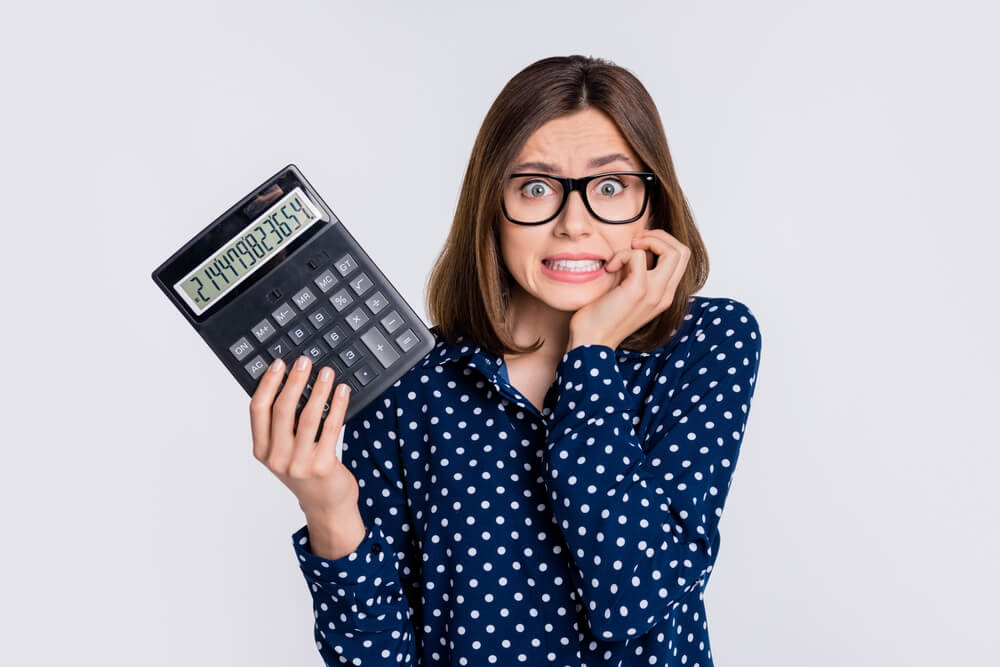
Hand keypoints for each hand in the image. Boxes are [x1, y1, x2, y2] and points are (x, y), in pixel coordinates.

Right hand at [249, 355, 358, 518]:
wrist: (326, 505)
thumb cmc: (306, 472)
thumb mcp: (285, 451)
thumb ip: (282, 425)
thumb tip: (292, 383)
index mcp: (263, 450)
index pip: (258, 410)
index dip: (268, 383)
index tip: (279, 364)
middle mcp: (277, 458)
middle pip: (281, 410)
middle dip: (294, 381)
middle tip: (304, 361)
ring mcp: (299, 463)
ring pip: (307, 417)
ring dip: (318, 390)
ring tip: (326, 372)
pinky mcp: (323, 466)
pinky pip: (331, 428)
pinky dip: (337, 405)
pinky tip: (342, 391)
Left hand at [567, 228, 690, 351]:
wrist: (590, 342)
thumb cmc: (602, 318)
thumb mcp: (627, 292)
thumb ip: (637, 274)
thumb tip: (635, 249)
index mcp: (664, 294)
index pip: (681, 258)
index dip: (662, 243)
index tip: (638, 246)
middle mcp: (665, 294)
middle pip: (683, 251)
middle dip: (659, 236)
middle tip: (635, 243)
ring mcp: (654, 293)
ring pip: (674, 251)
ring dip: (647, 241)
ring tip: (627, 252)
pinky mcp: (638, 290)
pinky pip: (639, 256)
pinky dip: (623, 254)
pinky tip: (610, 268)